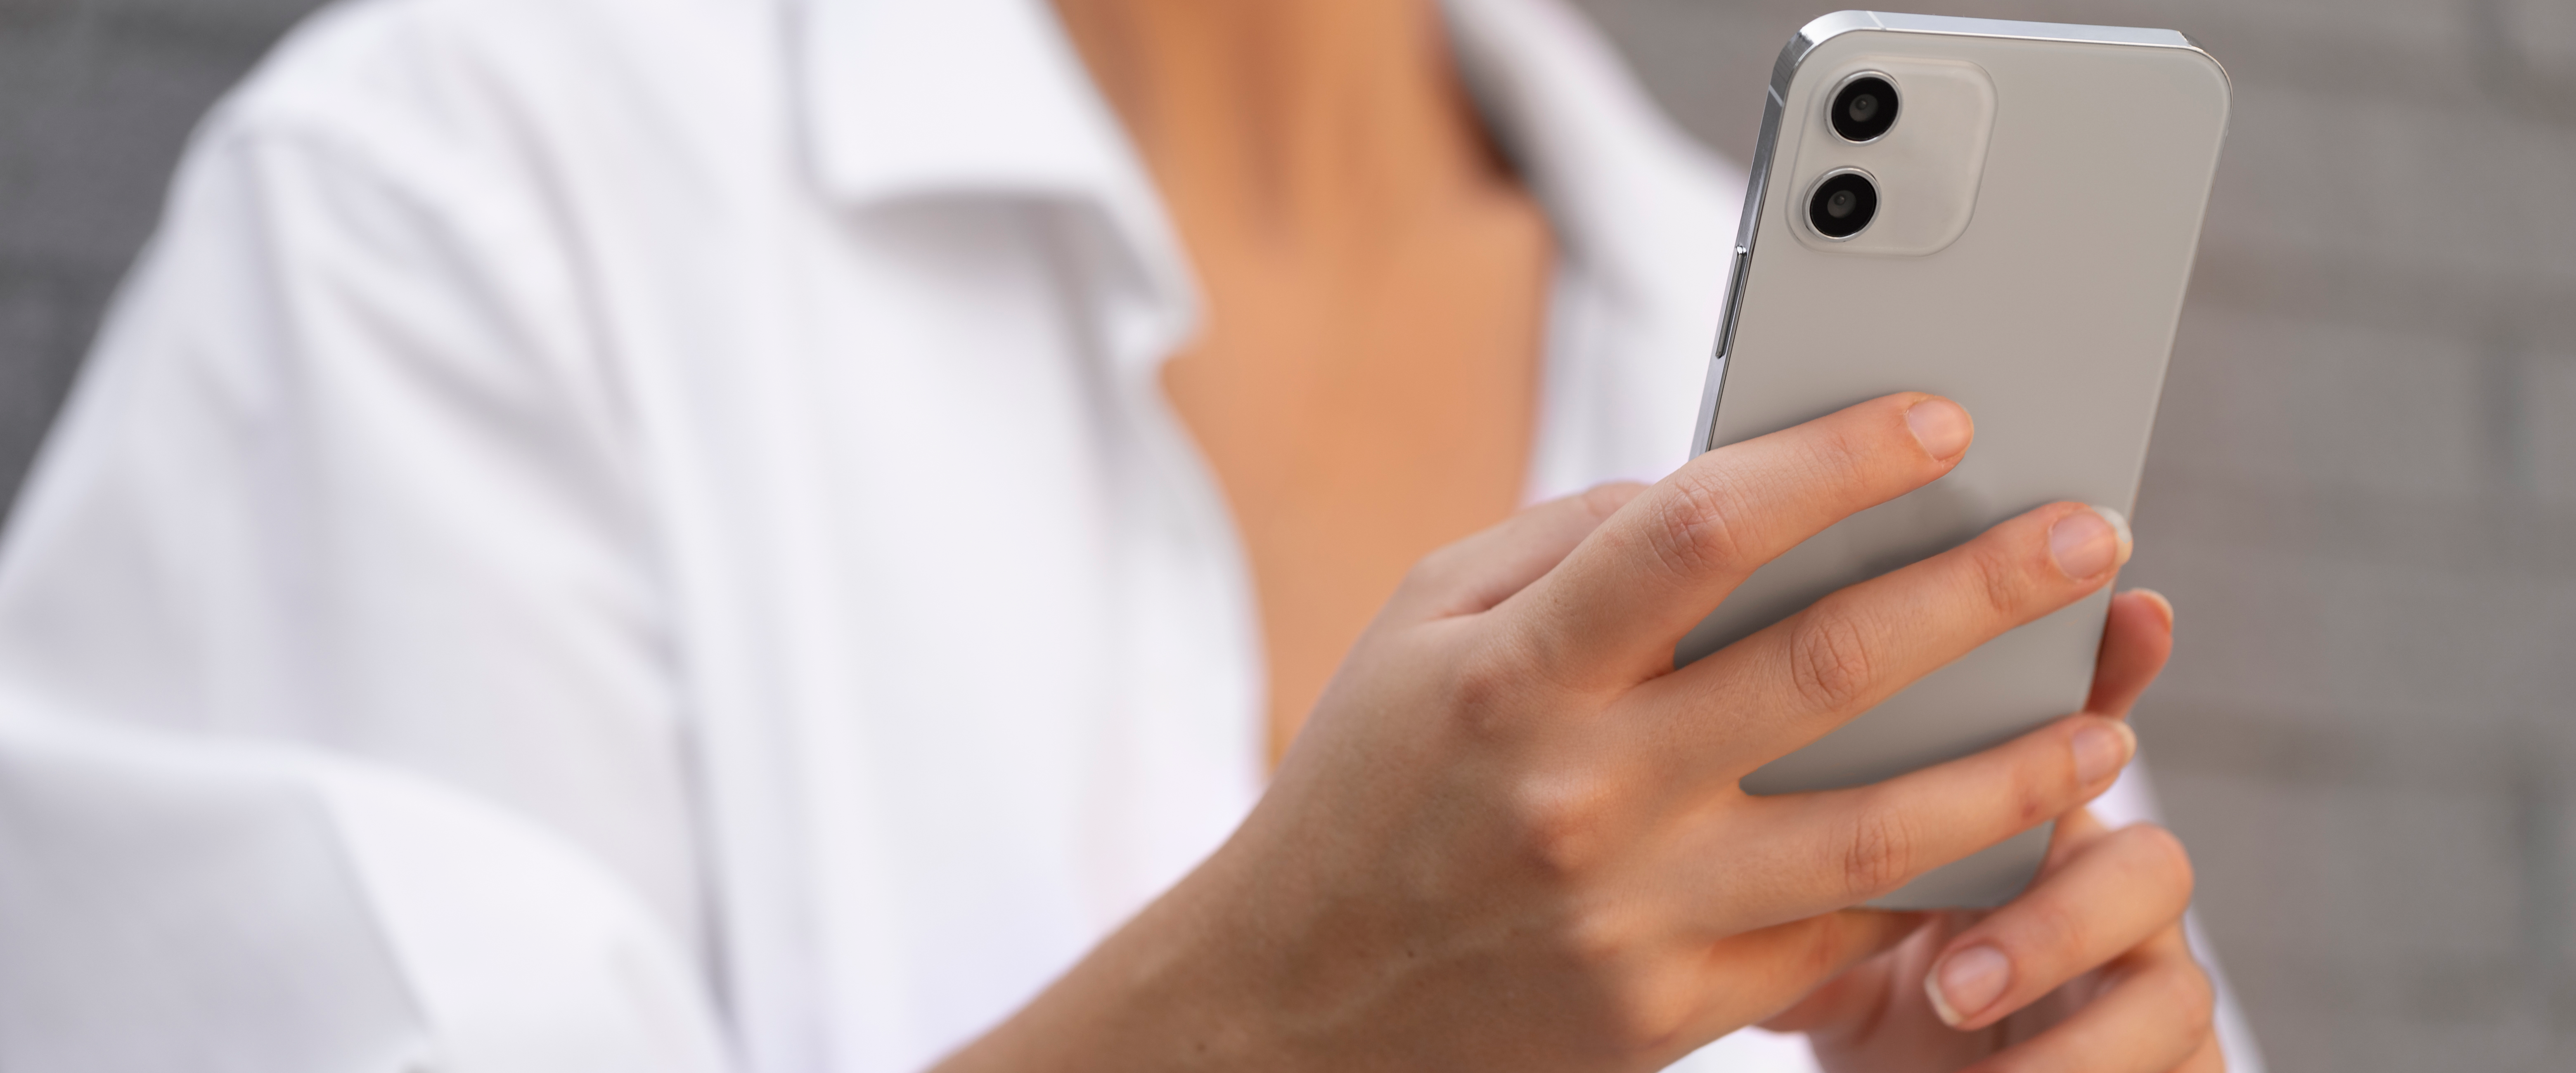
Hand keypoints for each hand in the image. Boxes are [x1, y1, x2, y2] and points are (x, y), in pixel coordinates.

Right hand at [944, 393, 2148, 1071]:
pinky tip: (2006, 833)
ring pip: (1878, 827)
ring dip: (2015, 762)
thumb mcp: (1422, 626)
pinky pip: (1838, 930)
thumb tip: (1734, 491)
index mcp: (1512, 672)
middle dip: (1982, 590)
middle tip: (2090, 537)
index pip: (1701, 531)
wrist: (1299, 1001)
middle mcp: (1582, 790)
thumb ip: (1568, 546)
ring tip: (2108, 717)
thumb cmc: (1369, 785)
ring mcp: (1635, 913)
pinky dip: (1937, 879)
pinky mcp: (1671, 1006)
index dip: (1834, 462)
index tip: (1940, 421)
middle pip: (1826, 668)